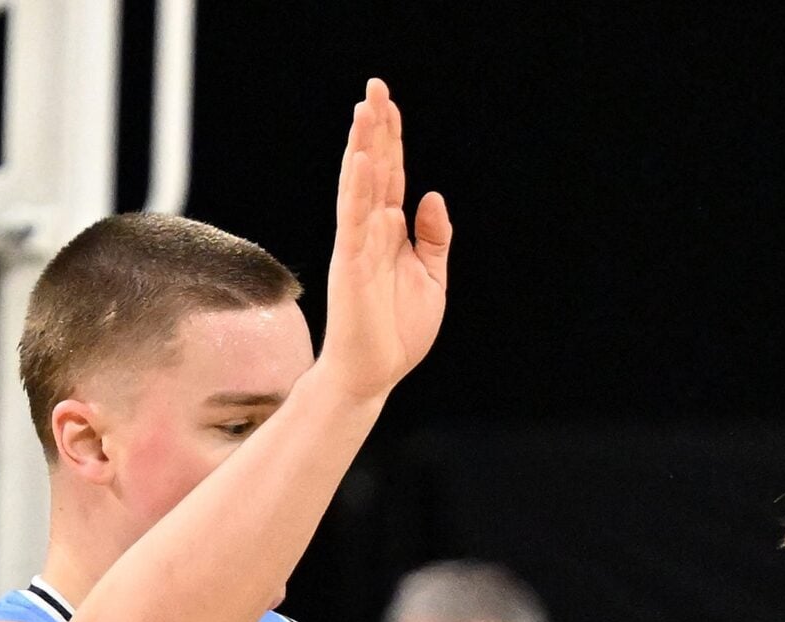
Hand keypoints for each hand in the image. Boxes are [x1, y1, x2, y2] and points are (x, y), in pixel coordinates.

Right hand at [316, 78, 448, 402]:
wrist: (374, 372)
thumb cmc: (397, 329)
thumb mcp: (431, 278)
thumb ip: (434, 237)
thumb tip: (434, 195)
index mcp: (390, 232)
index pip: (390, 175)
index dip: (390, 139)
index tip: (388, 102)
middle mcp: (369, 230)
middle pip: (374, 169)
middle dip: (374, 128)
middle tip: (375, 86)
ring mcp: (357, 245)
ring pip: (359, 186)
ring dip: (362, 147)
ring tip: (365, 110)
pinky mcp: (351, 266)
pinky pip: (353, 222)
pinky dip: (357, 191)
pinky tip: (360, 163)